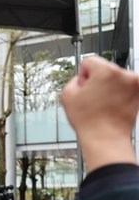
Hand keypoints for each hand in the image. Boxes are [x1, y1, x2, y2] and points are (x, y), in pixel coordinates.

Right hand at [60, 56, 138, 170]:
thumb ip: (73, 79)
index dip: (83, 76)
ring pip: (115, 78)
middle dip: (97, 81)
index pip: (89, 61)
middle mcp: (124, 74)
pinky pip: (125, 86)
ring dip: (109, 87)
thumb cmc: (90, 121)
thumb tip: (83, 78)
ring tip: (103, 104)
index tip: (85, 88)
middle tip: (93, 99)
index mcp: (106, 71)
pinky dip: (119, 94)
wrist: (106, 138)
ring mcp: (135, 84)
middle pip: (104, 69)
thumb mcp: (66, 95)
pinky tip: (112, 105)